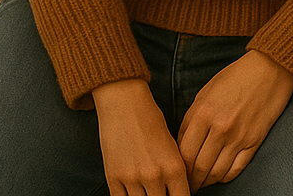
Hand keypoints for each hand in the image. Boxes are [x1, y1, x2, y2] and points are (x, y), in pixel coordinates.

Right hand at [92, 79, 189, 195]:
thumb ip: (176, 172)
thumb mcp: (172, 146)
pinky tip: (132, 192)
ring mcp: (132, 178)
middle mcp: (154, 176)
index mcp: (174, 167)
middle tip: (160, 192)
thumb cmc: (151, 121)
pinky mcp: (113, 177)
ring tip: (147, 190)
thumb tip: (179, 192)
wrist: (124, 104)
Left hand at [176, 48, 292, 190]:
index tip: (177, 172)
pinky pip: (236, 169)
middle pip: (198, 167)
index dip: (179, 168)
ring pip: (217, 173)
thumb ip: (191, 119)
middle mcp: (220, 128)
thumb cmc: (235, 77)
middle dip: (191, 180)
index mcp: (203, 114)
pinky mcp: (254, 142)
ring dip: (207, 182)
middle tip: (187, 183)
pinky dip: (225, 178)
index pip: (184, 153)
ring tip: (202, 182)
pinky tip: (220, 176)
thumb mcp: (205, 93)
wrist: (270, 69)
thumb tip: (181, 146)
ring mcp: (239, 137)